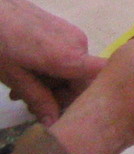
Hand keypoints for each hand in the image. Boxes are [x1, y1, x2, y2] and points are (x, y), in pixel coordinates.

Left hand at [0, 0, 103, 124]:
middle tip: (30, 106)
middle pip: (83, 79)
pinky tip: (29, 73)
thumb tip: (55, 123)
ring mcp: (74, 35)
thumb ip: (38, 99)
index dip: (99, 93)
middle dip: (60, 96)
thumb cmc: (1, 44)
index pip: (102, 74)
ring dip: (53, 84)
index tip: (79, 111)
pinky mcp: (66, 30)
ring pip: (73, 69)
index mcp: (69, 56)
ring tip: (23, 91)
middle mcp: (79, 44)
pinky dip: (53, 70)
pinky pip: (68, 57)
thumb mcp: (15, 78)